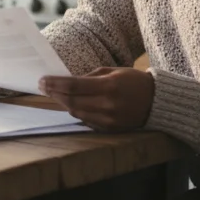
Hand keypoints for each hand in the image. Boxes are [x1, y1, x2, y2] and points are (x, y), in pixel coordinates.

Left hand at [39, 67, 153, 131]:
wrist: (157, 102)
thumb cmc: (134, 81)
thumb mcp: (113, 71)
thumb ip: (90, 76)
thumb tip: (68, 81)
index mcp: (108, 86)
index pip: (73, 85)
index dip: (55, 83)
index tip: (42, 80)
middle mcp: (107, 105)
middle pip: (71, 101)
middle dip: (54, 93)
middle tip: (43, 87)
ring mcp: (108, 119)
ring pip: (76, 112)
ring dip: (63, 103)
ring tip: (54, 94)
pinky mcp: (110, 128)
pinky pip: (86, 120)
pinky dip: (76, 112)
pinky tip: (69, 104)